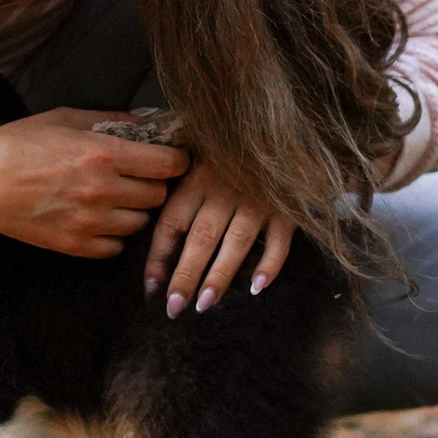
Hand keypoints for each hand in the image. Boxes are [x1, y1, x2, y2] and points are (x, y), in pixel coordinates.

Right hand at [0, 108, 189, 258]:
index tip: (170, 157)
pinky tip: (96, 217)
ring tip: (113, 196)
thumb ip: (110, 119)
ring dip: (134, 210)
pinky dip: (113, 234)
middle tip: (137, 175)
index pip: (168, 163)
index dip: (176, 159)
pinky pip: (117, 247)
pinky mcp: (76, 246)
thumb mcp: (63, 119)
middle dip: (154, 184)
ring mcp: (90, 222)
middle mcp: (102, 191)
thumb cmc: (16, 146)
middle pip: (159, 195)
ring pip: (141, 223)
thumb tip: (148, 120)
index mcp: (102, 154)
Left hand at [145, 157, 294, 316]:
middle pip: (200, 238)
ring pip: (235, 242)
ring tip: (205, 304)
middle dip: (185, 275)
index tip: (151, 289)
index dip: (159, 257)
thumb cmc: (228, 155)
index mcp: (196, 181)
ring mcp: (256, 200)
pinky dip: (269, 264)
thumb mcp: (199, 165)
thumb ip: (184, 197)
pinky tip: (258, 287)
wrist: (276, 129)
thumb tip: (164, 244)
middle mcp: (223, 191)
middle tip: (174, 308)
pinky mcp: (286, 207)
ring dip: (219, 274)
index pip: (172, 224)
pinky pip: (278, 240)